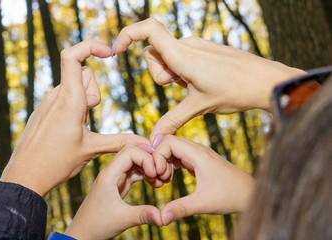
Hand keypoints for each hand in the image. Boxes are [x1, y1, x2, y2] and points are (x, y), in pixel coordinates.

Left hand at [0, 40, 149, 196]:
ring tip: (77, 129)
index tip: (108, 52)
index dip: (90, 46)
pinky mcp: (44, 110)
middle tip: (86, 120)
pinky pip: (64, 97)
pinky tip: (69, 130)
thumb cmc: (57, 163)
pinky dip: (74, 107)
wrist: (25, 176)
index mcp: (69, 99)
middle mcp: (56, 95)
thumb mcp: (92, 149)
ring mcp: (48, 102)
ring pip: (76, 87)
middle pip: (84, 74)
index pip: (73, 56)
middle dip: (94, 92)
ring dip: (84, 102)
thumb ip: (121, 142)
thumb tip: (146, 143)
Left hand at [64, 145, 162, 239]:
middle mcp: (112, 171)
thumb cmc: (96, 226)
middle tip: (163, 173)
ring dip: (150, 167)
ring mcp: (116, 177)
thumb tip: (164, 217)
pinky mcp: (120, 184)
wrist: (83, 233)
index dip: (145, 158)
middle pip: (134, 152)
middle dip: (150, 159)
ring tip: (162, 180)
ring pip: (136, 161)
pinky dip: (147, 175)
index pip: (129, 152)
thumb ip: (143, 215)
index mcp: (109, 174)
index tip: (155, 173)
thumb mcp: (122, 220)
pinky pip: (136, 172)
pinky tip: (156, 184)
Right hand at [112, 18, 305, 142]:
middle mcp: (188, 44)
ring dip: (171, 73)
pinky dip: (182, 70)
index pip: (149, 29)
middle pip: (153, 52)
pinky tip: (201, 82)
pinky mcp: (204, 48)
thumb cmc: (235, 92)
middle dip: (158, 73)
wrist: (266, 81)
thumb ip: (172, 121)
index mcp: (183, 55)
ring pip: (167, 55)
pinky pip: (181, 55)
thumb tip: (154, 139)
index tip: (116, 51)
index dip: (128, 35)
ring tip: (193, 86)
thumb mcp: (199, 107)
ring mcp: (197, 44)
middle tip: (179, 87)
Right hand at [152, 135, 254, 224]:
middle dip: (158, 158)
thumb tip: (160, 218)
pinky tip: (170, 179)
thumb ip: (181, 208)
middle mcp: (198, 150)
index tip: (158, 174)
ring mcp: (199, 154)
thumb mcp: (203, 203)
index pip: (168, 141)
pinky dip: (170, 164)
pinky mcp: (199, 161)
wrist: (250, 195)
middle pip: (169, 143)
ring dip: (164, 162)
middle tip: (158, 178)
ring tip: (164, 180)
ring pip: (173, 149)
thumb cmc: (231, 196)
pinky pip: (179, 156)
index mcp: (198, 154)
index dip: (158, 155)